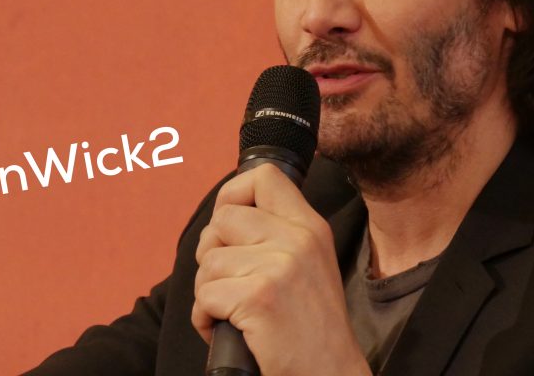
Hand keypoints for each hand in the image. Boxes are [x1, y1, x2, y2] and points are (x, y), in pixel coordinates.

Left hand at [192, 163, 370, 375]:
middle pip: (223, 218)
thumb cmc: (310, 325)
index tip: (228, 224)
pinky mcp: (260, 297)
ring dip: (207, 290)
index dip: (233, 193)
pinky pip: (204, 295)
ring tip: (231, 309)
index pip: (264, 177)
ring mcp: (280, 267)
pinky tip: (224, 327)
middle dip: (212, 251)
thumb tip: (225, 213)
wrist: (330, 375)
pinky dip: (204, 317)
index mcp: (309, 225)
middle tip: (228, 279)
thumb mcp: (308, 262)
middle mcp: (298, 238)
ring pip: (208, 260)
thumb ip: (276, 231)